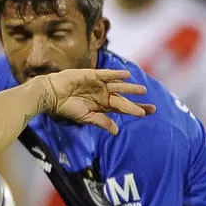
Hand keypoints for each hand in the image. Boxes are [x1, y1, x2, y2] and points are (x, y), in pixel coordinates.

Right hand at [36, 68, 153, 134]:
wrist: (53, 95)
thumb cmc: (67, 108)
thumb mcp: (86, 117)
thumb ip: (102, 122)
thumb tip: (117, 131)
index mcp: (103, 106)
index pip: (122, 108)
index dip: (134, 110)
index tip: (147, 114)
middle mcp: (104, 95)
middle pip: (124, 98)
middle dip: (137, 102)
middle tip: (153, 108)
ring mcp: (99, 84)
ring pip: (119, 86)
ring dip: (130, 88)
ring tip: (142, 90)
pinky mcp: (92, 75)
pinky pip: (107, 74)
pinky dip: (116, 74)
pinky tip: (126, 76)